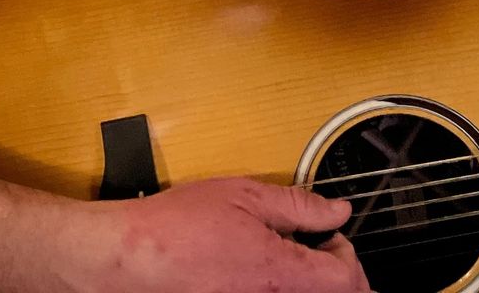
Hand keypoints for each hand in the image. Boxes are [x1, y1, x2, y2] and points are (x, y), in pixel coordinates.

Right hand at [99, 177, 369, 292]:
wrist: (131, 259)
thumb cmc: (179, 227)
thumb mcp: (245, 196)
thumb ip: (298, 206)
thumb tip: (336, 210)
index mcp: (280, 274)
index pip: (347, 280)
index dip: (347, 254)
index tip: (329, 236)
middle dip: (336, 276)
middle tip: (319, 251)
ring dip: (311, 286)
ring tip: (289, 263)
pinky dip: (283, 292)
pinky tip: (261, 276)